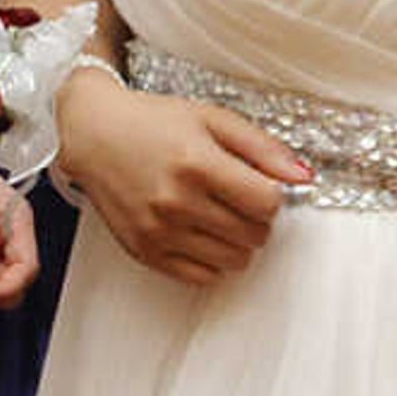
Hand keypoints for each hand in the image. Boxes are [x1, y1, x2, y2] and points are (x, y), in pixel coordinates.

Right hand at [50, 61, 307, 282]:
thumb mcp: (210, 119)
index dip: (271, 195)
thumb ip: (261, 148)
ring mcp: (159, 231)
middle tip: (236, 198)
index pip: (267, 203)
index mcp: (196, 163)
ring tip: (218, 214)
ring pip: (235, 260)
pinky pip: (203, 276)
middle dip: (256, 218)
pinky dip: (212, 259)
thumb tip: (304, 177)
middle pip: (255, 234)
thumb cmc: (152, 122)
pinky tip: (200, 233)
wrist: (92, 134)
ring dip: (238, 241)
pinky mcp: (145, 252)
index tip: (256, 184)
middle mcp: (176, 201)